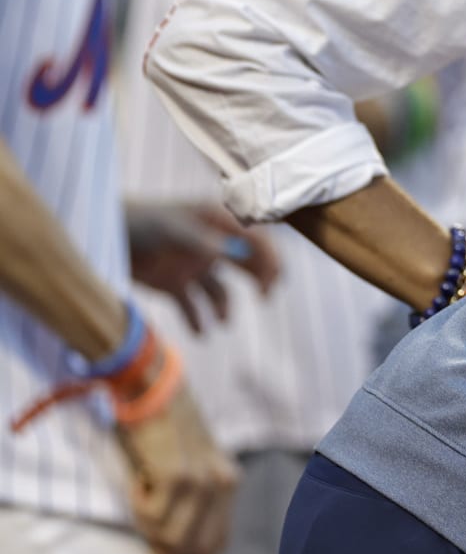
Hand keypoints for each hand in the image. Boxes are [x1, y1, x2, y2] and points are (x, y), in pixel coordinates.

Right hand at [115, 381, 239, 553]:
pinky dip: (136, 504)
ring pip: (170, 540)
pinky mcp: (178, 477)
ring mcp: (202, 482)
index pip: (218, 543)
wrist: (152, 388)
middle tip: (145, 521)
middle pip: (194, 549)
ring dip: (146, 525)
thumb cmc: (161, 430)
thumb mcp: (186, 467)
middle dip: (164, 550)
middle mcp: (222, 485)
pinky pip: (150, 517)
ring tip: (143, 492)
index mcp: (227, 483)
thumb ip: (190, 504)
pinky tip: (139, 477)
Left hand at [127, 204, 280, 332]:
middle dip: (258, 280)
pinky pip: (192, 305)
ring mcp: (192, 265)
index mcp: (215, 223)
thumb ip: (202, 240)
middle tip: (265, 297)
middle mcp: (209, 244)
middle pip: (245, 264)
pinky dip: (197, 319)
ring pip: (220, 289)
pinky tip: (201, 333)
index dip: (269, 256)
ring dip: (225, 306)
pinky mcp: (173, 283)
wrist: (102, 233)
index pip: (254, 238)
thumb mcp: (172, 227)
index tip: (274, 277)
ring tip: (224, 322)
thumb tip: (234, 253)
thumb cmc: (139, 220)